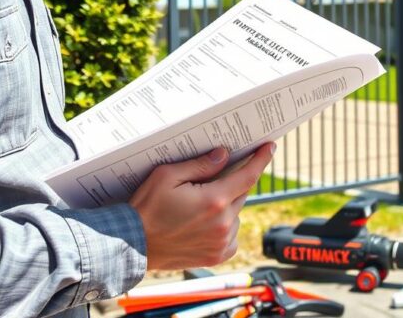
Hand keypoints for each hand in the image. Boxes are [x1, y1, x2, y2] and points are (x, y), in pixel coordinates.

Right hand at [128, 142, 274, 269]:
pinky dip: (225, 226)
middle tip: (210, 182)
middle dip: (231, 183)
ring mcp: (222, 242)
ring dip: (226, 206)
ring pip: (236, 214)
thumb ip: (200, 165)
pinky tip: (204, 224)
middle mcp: (223, 223)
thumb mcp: (167, 176)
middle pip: (241, 193)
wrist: (133, 245)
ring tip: (198, 208)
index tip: (270, 147)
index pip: (248, 176)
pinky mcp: (217, 256)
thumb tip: (224, 155)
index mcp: (214, 201)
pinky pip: (232, 234)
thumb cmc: (147, 208)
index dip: (261, 160)